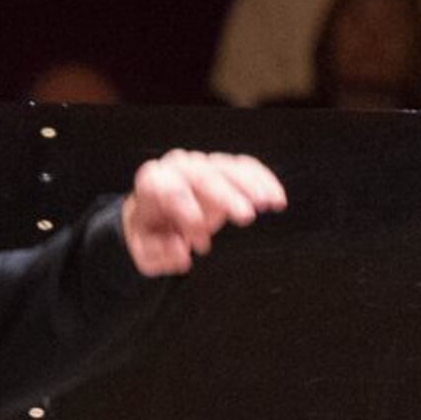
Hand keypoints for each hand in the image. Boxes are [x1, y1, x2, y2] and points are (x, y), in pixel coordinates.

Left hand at [121, 150, 285, 275]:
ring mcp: (202, 166)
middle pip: (204, 175)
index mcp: (153, 182)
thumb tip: (181, 251)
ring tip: (271, 204)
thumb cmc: (149, 234)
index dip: (188, 215)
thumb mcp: (143, 251)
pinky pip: (245, 167)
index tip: (200, 243)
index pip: (171, 190)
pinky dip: (263, 180)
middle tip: (246, 217)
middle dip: (227, 195)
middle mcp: (178, 168)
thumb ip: (157, 253)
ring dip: (252, 184)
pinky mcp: (222, 171)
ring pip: (228, 168)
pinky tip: (277, 198)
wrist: (154, 217)